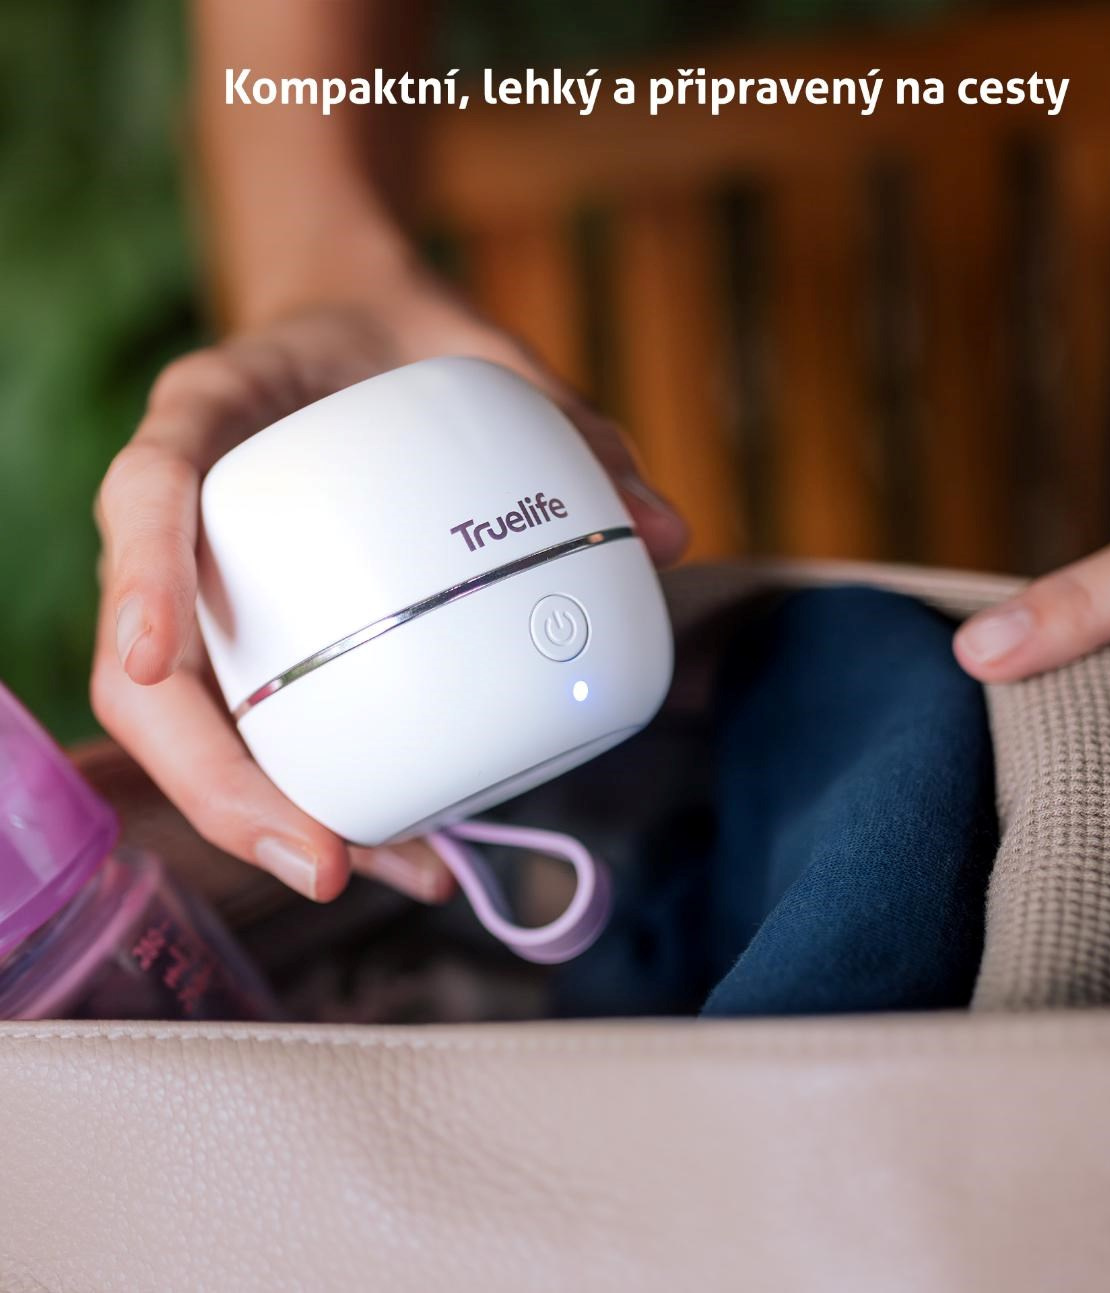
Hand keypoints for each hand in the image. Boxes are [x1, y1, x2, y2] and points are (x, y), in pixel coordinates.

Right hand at [92, 286, 688, 901]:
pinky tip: (418, 839)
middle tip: (325, 858)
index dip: (139, 579)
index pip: (149, 492)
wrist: (369, 346)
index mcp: (215, 419)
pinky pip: (274, 724)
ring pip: (201, 729)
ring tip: (396, 870)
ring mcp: (216, 593)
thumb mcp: (486, 357)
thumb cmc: (406, 348)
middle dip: (218, 780)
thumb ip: (567, 427)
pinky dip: (332, 791)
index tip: (158, 662)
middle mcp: (192, 523)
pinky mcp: (263, 635)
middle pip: (148, 676)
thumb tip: (665, 533)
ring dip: (275, 820)